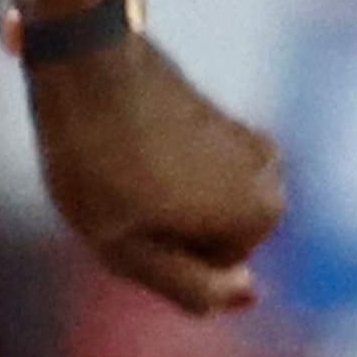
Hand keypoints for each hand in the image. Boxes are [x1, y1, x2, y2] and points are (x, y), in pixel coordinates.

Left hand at [34, 31, 283, 319]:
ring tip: (119, 162)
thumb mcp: (127, 250)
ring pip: (194, 207)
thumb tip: (249, 296)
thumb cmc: (97, 160)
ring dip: (153, 197)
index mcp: (261, 215)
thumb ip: (190, 286)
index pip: (206, 275)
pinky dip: (153, 167)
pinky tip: (124, 136)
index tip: (127, 213)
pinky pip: (186, 174)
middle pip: (205, 240)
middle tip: (118, 191)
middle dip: (159, 227)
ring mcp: (249, 144)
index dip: (152, 254)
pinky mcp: (221, 119)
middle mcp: (272, 178)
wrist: (84, 60)